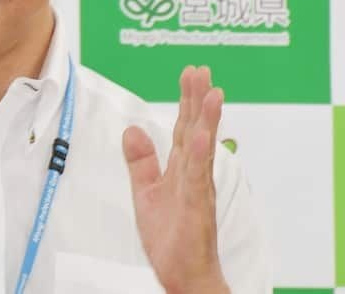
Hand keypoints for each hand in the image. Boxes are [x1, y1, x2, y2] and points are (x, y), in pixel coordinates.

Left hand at [123, 66, 229, 293]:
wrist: (183, 274)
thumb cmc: (171, 237)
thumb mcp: (146, 192)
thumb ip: (141, 161)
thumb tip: (132, 130)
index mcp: (182, 169)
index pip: (184, 127)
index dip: (187, 100)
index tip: (190, 74)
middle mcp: (194, 173)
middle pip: (195, 129)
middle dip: (197, 99)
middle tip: (201, 70)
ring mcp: (198, 188)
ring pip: (202, 148)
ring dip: (207, 119)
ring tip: (212, 92)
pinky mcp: (196, 206)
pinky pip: (198, 177)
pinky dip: (201, 156)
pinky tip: (202, 136)